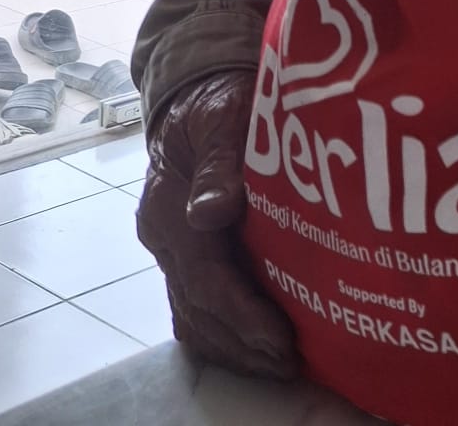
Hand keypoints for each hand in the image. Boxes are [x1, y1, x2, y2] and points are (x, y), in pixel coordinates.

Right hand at [136, 71, 298, 380]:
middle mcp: (165, 237)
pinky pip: (198, 308)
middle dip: (243, 342)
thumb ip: (220, 160)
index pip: (203, 277)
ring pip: (195, 317)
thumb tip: (211, 212)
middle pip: (198, 309)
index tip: (279, 339)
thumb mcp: (222, 114)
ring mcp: (173, 250)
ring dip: (235, 347)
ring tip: (282, 364)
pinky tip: (261, 346)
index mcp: (167, 207)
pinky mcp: (187, 255)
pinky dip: (227, 334)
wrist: (198, 93)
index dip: (241, 314)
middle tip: (291, 362)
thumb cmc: (218, 100)